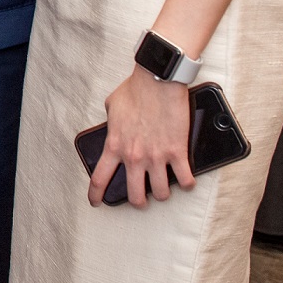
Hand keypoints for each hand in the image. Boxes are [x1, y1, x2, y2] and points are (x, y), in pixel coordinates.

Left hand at [88, 65, 195, 207]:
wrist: (157, 80)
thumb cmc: (135, 89)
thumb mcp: (112, 107)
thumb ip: (111, 124)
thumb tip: (113, 130)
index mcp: (114, 145)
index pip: (99, 179)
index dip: (96, 195)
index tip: (96, 202)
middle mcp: (134, 156)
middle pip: (134, 195)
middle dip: (137, 202)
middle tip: (140, 199)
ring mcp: (156, 156)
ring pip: (161, 193)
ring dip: (162, 194)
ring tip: (163, 189)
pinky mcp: (177, 152)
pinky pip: (185, 180)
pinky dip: (186, 183)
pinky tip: (185, 180)